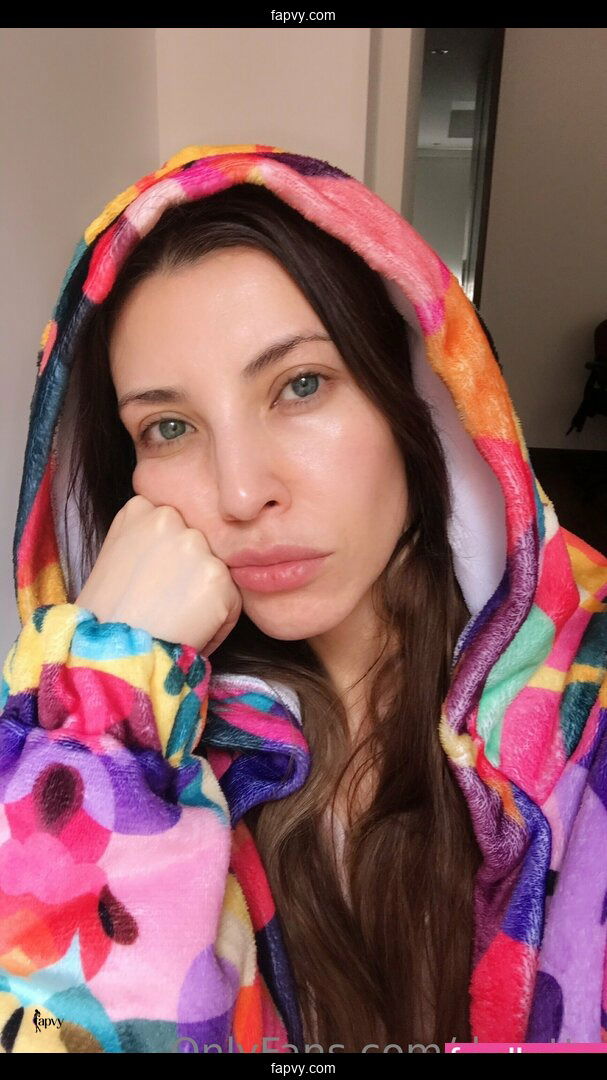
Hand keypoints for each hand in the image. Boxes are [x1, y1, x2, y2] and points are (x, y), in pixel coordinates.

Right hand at [75, 495, 241, 654]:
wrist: (109, 652)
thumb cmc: (108, 613)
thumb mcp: (115, 556)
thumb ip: (148, 537)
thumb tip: (182, 538)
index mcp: (140, 508)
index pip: (176, 526)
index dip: (168, 560)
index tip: (152, 583)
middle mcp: (168, 518)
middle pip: (198, 546)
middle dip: (189, 575)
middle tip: (163, 605)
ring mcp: (194, 545)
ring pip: (216, 572)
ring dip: (205, 596)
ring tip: (174, 619)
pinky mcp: (216, 576)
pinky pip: (232, 600)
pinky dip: (218, 622)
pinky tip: (188, 631)